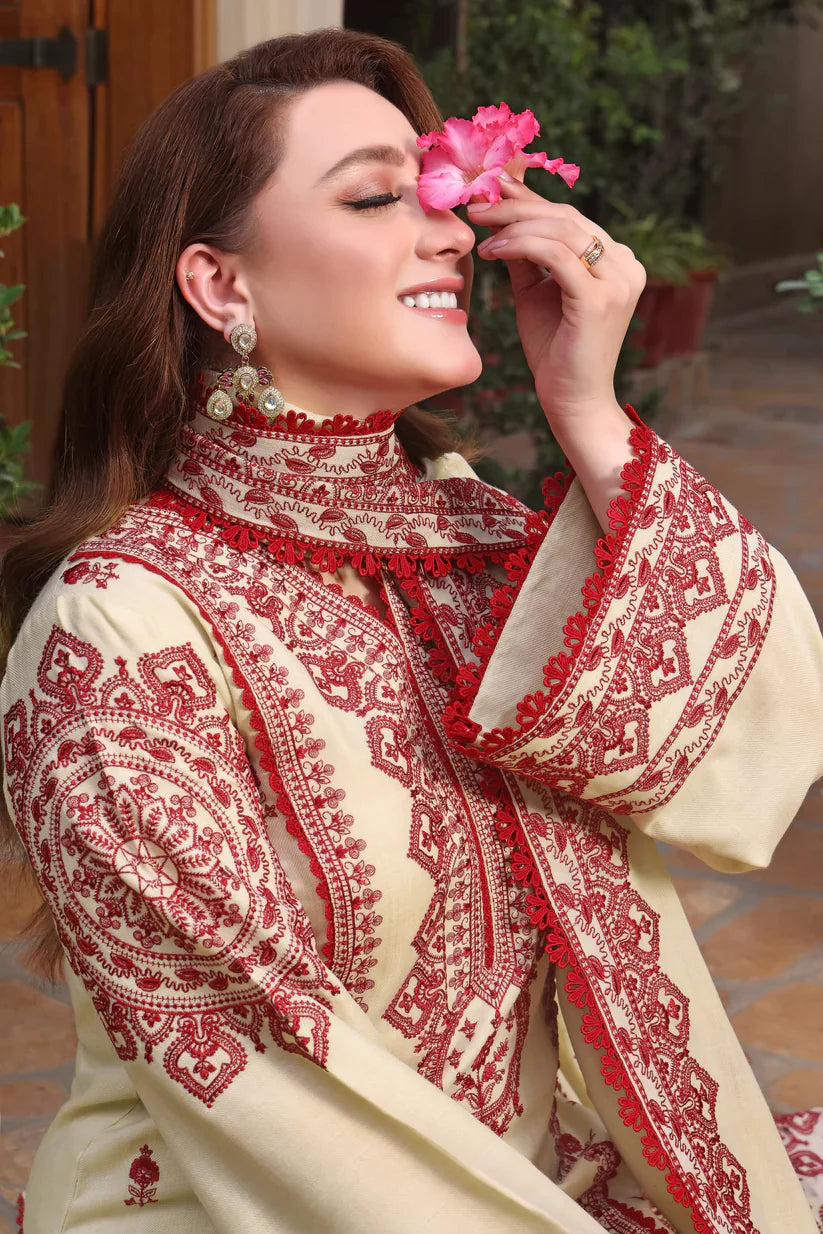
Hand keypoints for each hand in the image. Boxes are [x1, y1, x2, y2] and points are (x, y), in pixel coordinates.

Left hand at [467, 176, 645, 424]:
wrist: (571, 400)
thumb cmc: (554, 350)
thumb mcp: (536, 292)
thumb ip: (526, 255)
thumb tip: (500, 217)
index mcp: (616, 261)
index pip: (569, 217)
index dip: (528, 199)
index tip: (489, 190)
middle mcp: (626, 265)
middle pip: (565, 216)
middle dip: (515, 205)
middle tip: (475, 203)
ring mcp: (618, 281)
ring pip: (561, 229)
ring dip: (513, 224)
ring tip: (479, 230)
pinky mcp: (600, 299)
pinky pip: (555, 256)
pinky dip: (519, 246)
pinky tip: (492, 251)